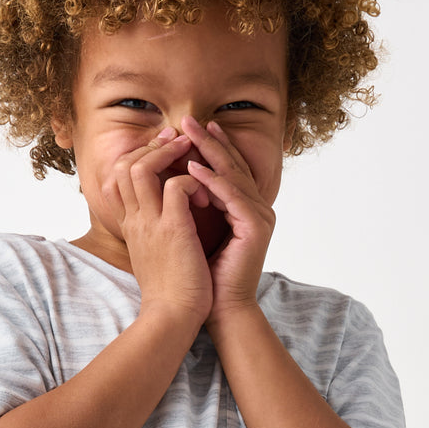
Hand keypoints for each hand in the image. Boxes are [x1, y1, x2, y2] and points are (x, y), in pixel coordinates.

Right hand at [114, 129, 213, 327]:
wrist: (174, 317)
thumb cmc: (171, 291)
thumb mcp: (155, 255)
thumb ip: (155, 232)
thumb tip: (169, 216)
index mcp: (131, 227)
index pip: (118, 179)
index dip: (139, 158)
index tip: (164, 151)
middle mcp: (134, 221)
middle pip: (123, 166)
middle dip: (151, 146)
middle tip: (178, 137)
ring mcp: (150, 224)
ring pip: (141, 168)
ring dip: (169, 153)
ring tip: (192, 153)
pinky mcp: (172, 230)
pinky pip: (176, 185)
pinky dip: (194, 181)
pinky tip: (208, 195)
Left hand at [180, 116, 276, 324]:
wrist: (218, 309)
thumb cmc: (203, 275)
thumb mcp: (193, 229)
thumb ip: (190, 203)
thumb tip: (168, 179)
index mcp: (245, 208)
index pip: (226, 169)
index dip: (208, 146)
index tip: (185, 128)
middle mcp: (257, 208)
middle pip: (232, 165)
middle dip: (208, 141)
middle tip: (188, 118)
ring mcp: (260, 217)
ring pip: (232, 176)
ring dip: (209, 153)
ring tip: (187, 134)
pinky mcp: (256, 228)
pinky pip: (233, 197)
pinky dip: (213, 182)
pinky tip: (193, 169)